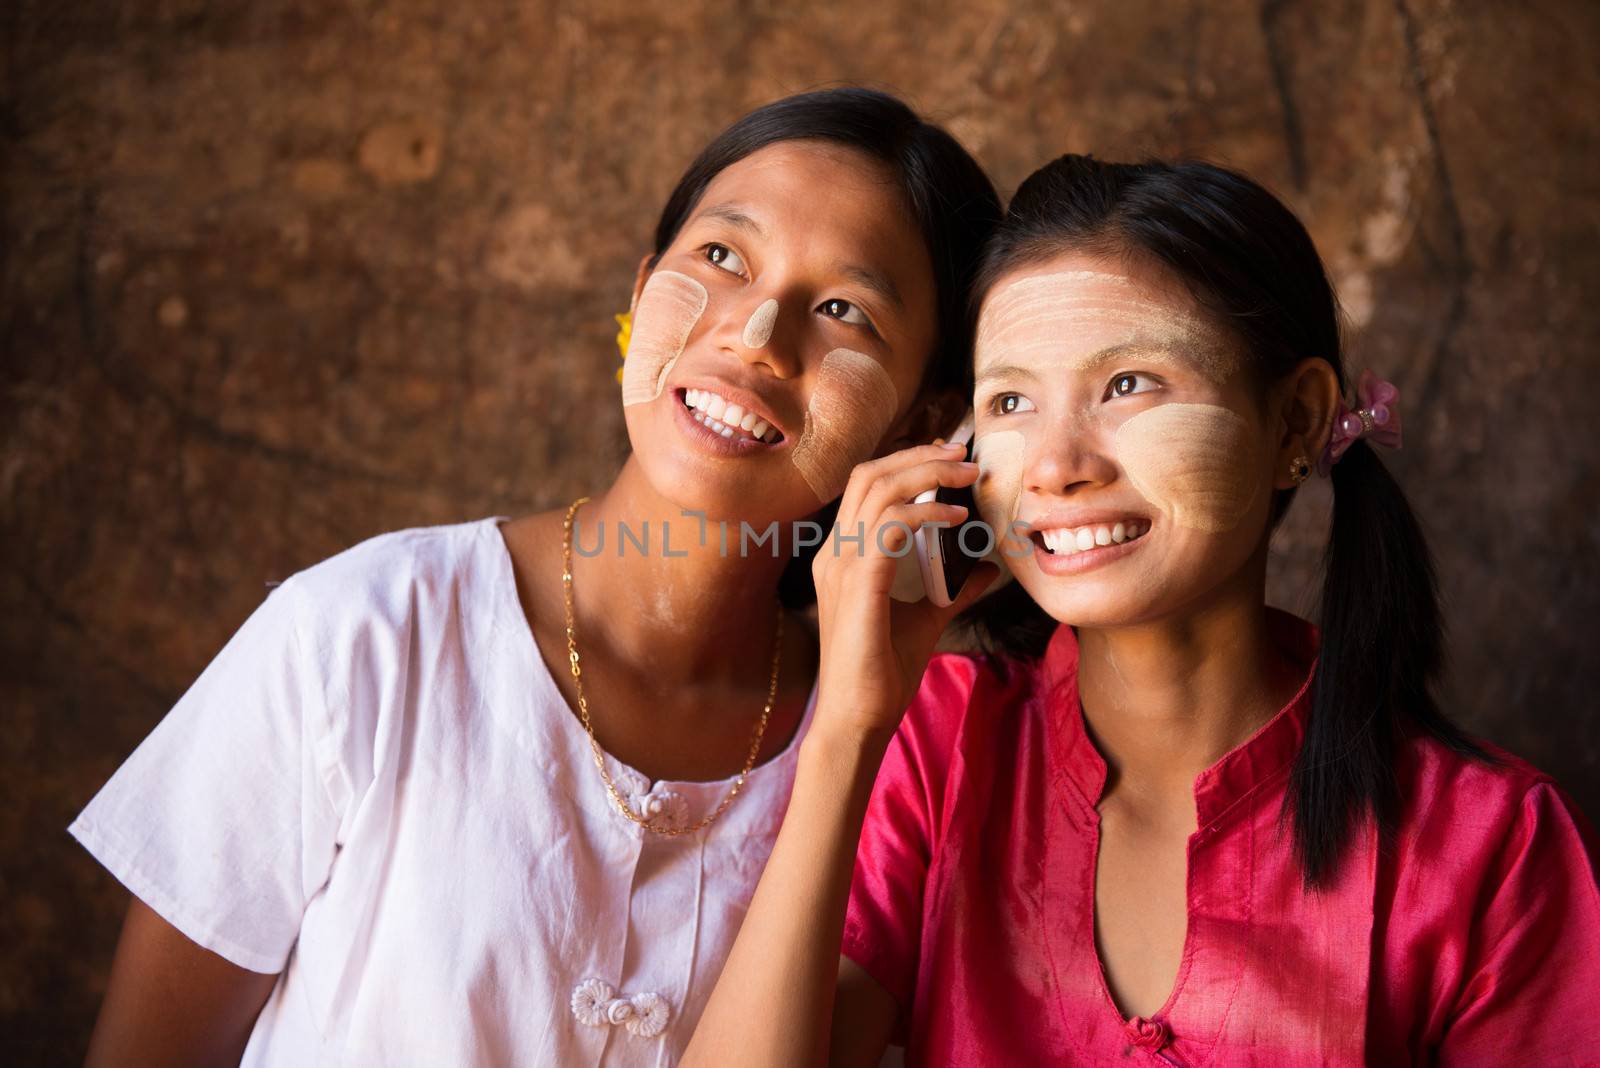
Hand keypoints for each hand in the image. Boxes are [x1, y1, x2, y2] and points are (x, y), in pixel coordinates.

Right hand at [811, 442, 998, 743]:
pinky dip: (925, 513)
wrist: (858, 718)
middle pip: (870, 475)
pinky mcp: (858, 585)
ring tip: (967, 479)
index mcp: (843, 556)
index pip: (868, 485)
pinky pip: (890, 527)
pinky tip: (956, 519)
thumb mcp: (927, 618)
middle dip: (919, 456)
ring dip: (927, 475)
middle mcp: (836, 553)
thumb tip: (986, 567)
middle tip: (963, 454)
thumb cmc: (883, 672)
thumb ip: (953, 589)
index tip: (953, 459)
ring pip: (879, 491)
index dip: (908, 461)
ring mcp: (842, 566)